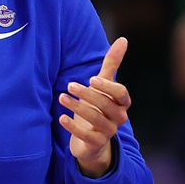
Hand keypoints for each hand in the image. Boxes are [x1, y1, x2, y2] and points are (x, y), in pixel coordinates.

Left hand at [59, 37, 130, 177]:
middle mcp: (119, 117)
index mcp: (122, 103)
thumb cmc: (99, 106)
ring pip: (96, 119)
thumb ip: (112, 64)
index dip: (108, 87)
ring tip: (61, 97)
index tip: (91, 79)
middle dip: (88, 95)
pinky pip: (87, 136)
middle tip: (69, 85)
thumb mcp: (104, 85)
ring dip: (77, 107)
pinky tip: (61, 118)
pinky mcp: (96, 143)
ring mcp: (108, 132)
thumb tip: (123, 39)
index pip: (121, 94)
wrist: (93, 139)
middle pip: (106, 106)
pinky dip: (73, 127)